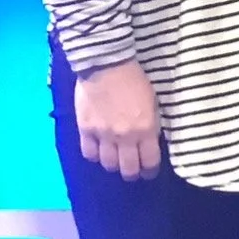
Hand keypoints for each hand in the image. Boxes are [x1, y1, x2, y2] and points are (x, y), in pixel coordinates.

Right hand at [74, 59, 162, 180]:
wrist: (106, 65)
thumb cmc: (135, 79)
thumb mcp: (152, 103)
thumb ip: (150, 126)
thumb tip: (149, 141)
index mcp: (146, 129)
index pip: (149, 161)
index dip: (149, 170)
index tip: (149, 171)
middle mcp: (125, 137)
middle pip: (128, 168)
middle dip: (132, 173)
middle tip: (133, 171)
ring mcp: (103, 135)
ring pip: (108, 164)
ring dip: (113, 165)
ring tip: (115, 161)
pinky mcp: (85, 129)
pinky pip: (88, 153)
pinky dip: (94, 156)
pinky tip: (98, 151)